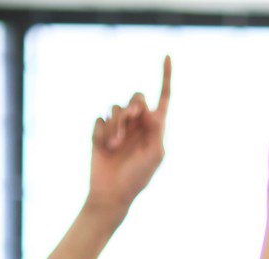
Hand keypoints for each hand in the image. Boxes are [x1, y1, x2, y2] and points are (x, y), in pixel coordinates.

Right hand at [86, 57, 171, 214]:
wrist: (111, 193)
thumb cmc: (137, 178)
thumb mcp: (155, 155)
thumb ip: (156, 130)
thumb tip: (149, 109)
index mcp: (155, 128)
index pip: (163, 98)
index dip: (166, 77)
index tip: (167, 55)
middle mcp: (138, 124)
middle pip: (136, 98)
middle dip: (133, 107)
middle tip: (133, 119)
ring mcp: (119, 127)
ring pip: (117, 107)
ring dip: (117, 124)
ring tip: (115, 145)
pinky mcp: (100, 131)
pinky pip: (100, 118)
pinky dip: (102, 131)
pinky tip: (104, 147)